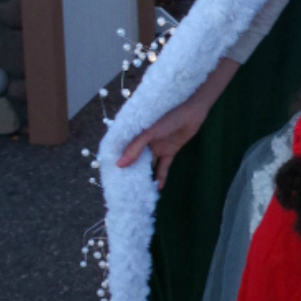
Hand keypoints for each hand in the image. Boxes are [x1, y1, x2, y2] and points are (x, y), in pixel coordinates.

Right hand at [115, 59, 238, 189]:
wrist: (192, 109)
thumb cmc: (168, 115)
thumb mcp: (149, 132)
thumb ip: (136, 148)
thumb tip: (120, 165)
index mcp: (134, 133)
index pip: (121, 149)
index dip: (115, 160)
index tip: (108, 174)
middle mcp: (143, 141)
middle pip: (134, 159)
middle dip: (129, 172)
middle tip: (122, 187)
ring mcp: (157, 146)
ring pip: (148, 164)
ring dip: (144, 176)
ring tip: (138, 191)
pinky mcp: (170, 151)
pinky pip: (164, 166)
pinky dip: (161, 176)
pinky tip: (158, 188)